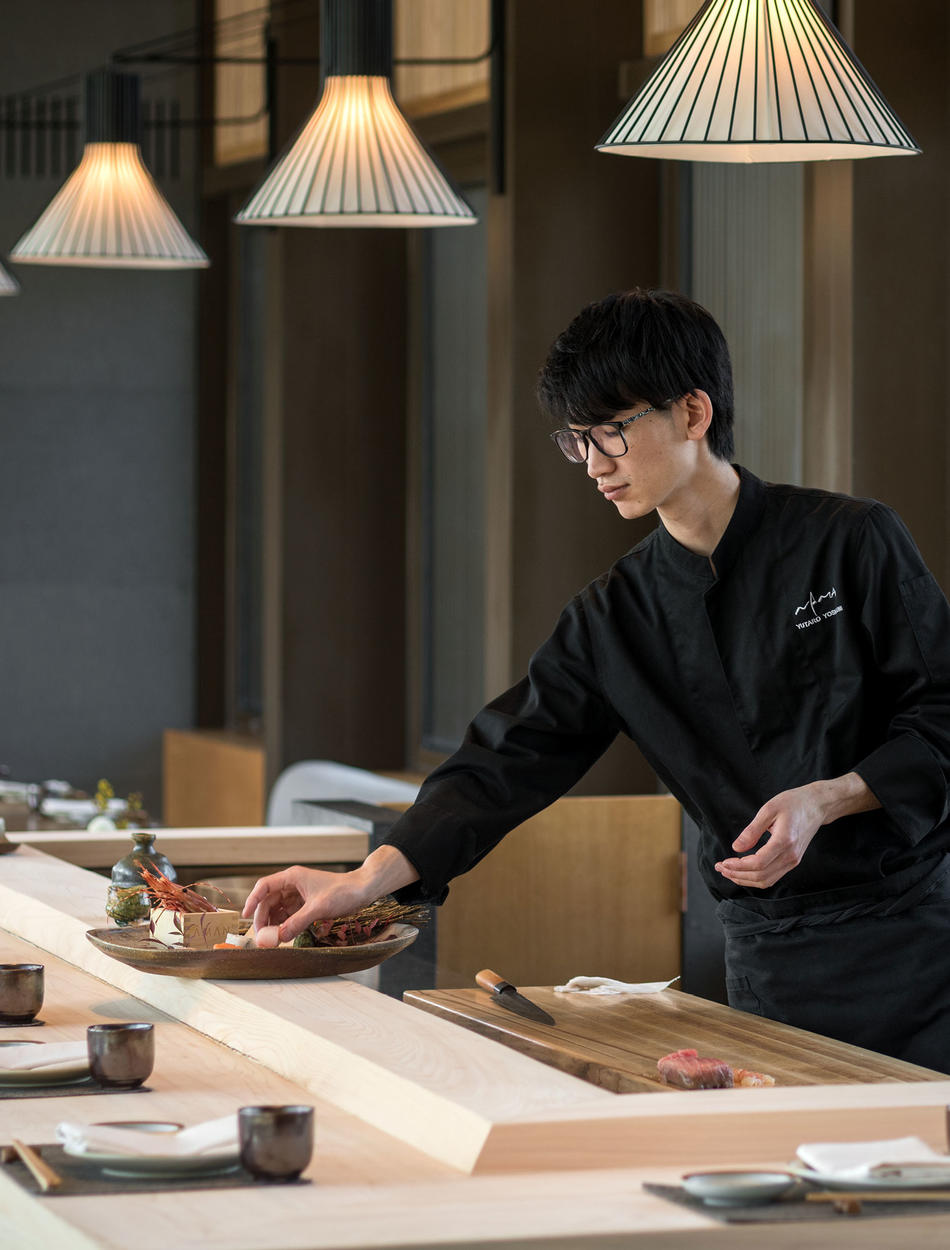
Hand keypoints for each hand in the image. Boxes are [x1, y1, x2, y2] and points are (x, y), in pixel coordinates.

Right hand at [241, 845, 419, 947]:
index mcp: (293, 877)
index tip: (244, 916)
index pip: (264, 886)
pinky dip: (284, 925)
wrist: (363, 891)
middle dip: (263, 917)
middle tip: (260, 937)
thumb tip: (277, 938)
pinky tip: (282, 935)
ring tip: (271, 939)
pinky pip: (289, 915)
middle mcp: (293, 884)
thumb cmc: (343, 892)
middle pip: (269, 900)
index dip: (252, 901)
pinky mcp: (306, 904)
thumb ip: (296, 923)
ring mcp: (299, 894)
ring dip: (273, 923)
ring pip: (278, 909)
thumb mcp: (318, 908)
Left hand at [714, 773, 879, 888]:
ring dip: (745, 879)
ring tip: (728, 872)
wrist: (817, 806)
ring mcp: (793, 861)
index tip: (723, 862)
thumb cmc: (793, 803)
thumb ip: (752, 830)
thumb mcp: (769, 809)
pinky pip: (772, 877)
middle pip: (760, 876)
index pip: (758, 864)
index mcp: (784, 842)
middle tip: (720, 868)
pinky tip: (743, 872)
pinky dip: (755, 878)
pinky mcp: (793, 861)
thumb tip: (736, 847)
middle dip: (737, 875)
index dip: (738, 866)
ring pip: (766, 880)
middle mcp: (791, 856)